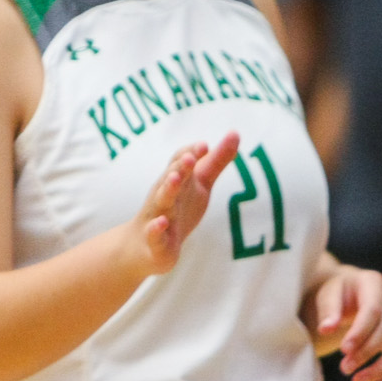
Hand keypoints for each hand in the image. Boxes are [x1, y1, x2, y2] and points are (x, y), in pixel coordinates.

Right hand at [126, 133, 240, 275]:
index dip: (190, 153)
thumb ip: (216, 161)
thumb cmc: (176, 210)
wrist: (145, 247)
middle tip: (190, 157)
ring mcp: (157, 217)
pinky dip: (156, 228)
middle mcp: (164, 195)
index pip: (179, 161)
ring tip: (175, 178)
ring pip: (161, 201)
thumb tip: (236, 132)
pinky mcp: (154, 241)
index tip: (204, 146)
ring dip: (168, 189)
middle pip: (170, 178)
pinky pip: (153, 234)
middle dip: (180, 167)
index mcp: (176, 181)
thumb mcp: (200, 185)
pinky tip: (162, 222)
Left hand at [305, 265, 381, 380]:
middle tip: (345, 368)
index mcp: (374, 282)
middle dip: (367, 353)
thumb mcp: (327, 295)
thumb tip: (327, 328)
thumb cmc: (335, 294)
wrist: (347, 294)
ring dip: (380, 369)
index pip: (372, 310)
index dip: (360, 333)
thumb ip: (328, 310)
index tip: (344, 350)